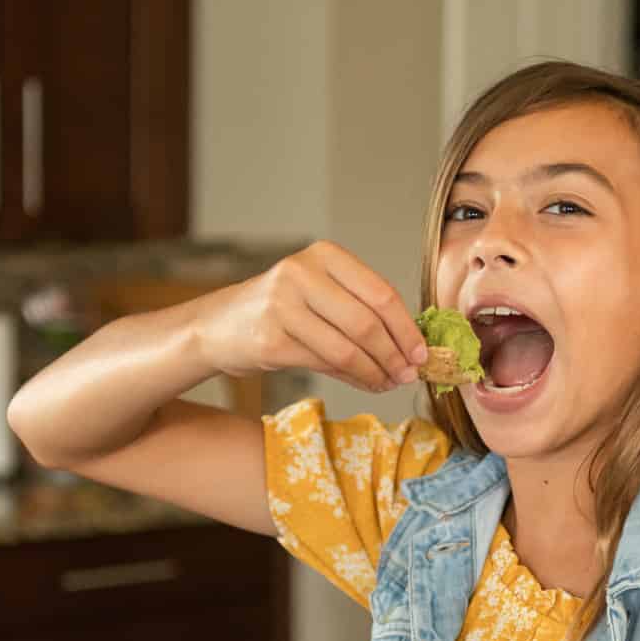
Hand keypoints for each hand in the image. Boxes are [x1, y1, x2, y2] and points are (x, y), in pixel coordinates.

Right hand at [194, 241, 427, 391]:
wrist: (217, 326)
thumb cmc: (279, 310)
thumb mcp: (319, 294)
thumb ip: (360, 310)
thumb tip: (410, 347)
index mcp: (323, 256)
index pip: (380, 292)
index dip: (406, 327)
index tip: (422, 352)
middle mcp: (301, 274)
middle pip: (367, 323)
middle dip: (395, 355)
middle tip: (409, 375)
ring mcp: (283, 306)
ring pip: (348, 348)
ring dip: (376, 372)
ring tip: (390, 383)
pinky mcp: (271, 340)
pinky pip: (326, 364)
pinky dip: (354, 378)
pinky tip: (367, 384)